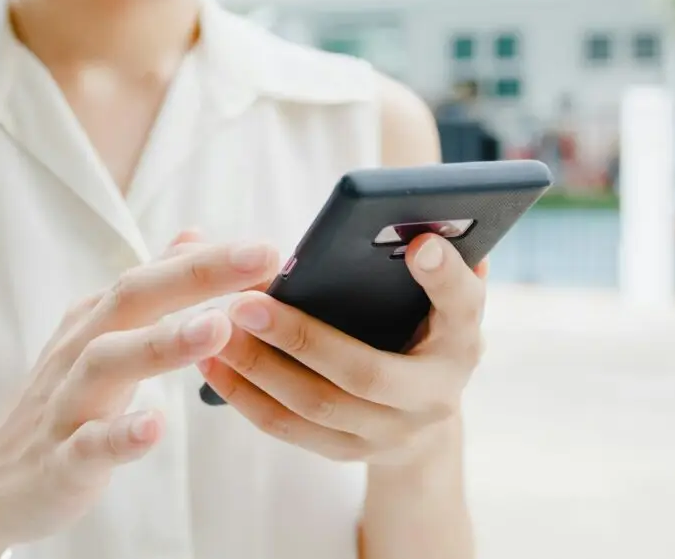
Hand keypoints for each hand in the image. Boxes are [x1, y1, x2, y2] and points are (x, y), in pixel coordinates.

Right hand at [0, 232, 278, 557]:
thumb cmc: (63, 399)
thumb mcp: (103, 333)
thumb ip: (151, 287)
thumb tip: (194, 235)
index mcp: (96, 318)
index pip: (154, 274)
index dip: (210, 259)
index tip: (267, 248)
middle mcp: (80, 347)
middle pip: (133, 298)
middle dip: (196, 275)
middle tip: (259, 258)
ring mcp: (67, 402)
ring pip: (108, 362)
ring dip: (163, 342)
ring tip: (218, 327)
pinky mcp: (61, 458)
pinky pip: (88, 444)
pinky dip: (120, 435)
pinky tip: (155, 425)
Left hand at [198, 233, 485, 467]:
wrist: (423, 412)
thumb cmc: (418, 325)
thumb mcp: (434, 295)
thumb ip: (428, 261)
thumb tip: (419, 225)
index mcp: (462, 339)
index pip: (462, 305)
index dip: (445, 276)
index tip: (420, 244)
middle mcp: (435, 395)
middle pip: (364, 372)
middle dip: (301, 337)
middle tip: (245, 302)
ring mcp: (390, 432)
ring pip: (317, 405)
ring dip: (259, 367)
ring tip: (217, 329)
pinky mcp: (347, 450)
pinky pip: (289, 428)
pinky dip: (245, 395)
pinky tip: (212, 363)